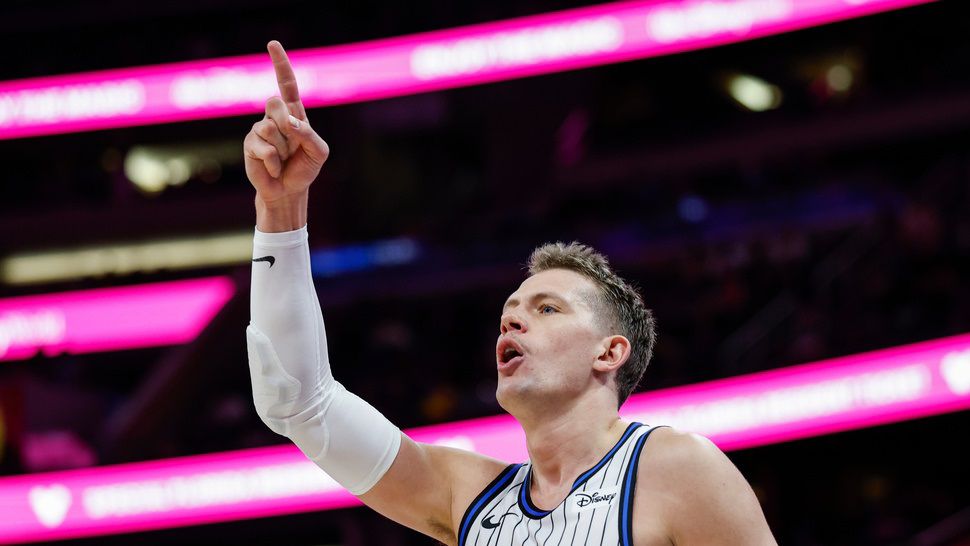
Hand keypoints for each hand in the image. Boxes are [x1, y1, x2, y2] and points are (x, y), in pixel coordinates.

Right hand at [244, 40, 329, 204]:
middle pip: (274, 102)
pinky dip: (273, 161)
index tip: (272, 44)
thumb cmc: (305, 169)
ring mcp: (260, 129)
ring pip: (270, 128)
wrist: (288, 191)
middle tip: (292, 145)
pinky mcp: (250, 144)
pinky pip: (263, 147)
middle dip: (287, 123)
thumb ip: (309, 135)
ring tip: (283, 160)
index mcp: (294, 114)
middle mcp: (275, 117)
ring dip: (282, 149)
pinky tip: (273, 168)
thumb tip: (290, 123)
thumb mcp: (319, 152)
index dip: (280, 64)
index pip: (287, 84)